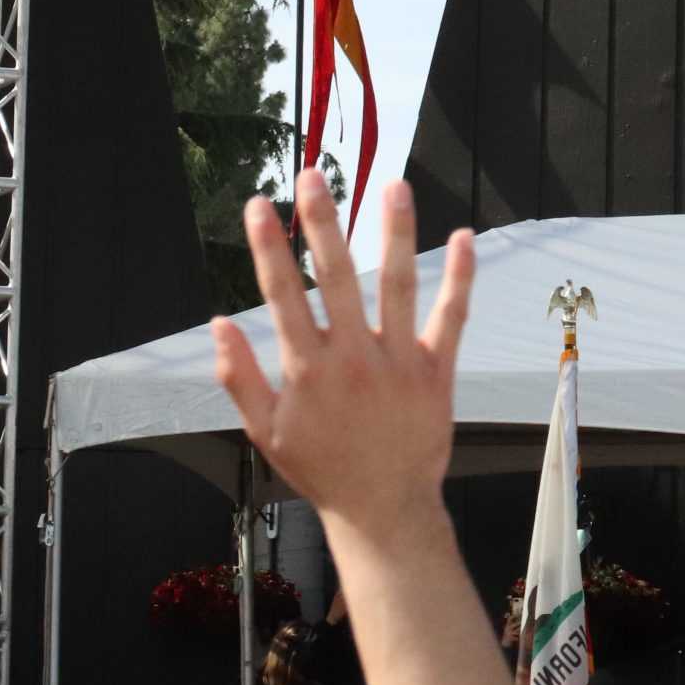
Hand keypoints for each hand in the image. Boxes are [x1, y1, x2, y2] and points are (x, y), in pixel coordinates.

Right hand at [212, 175, 473, 541]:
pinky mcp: (436, 371)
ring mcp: (398, 361)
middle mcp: (352, 357)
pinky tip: (464, 237)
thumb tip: (220, 325)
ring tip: (392, 187)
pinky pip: (450, 316)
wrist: (383, 509)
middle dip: (322, 222)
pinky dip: (460, 278)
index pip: (282, 294)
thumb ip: (240, 377)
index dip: (268, 246)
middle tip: (315, 175)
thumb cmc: (321, 470)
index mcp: (306, 370)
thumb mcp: (265, 432)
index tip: (260, 206)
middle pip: (336, 276)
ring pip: (396, 285)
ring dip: (394, 233)